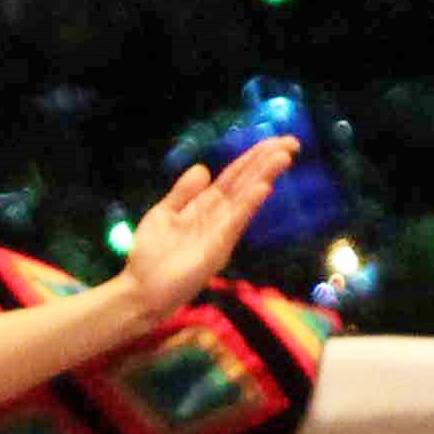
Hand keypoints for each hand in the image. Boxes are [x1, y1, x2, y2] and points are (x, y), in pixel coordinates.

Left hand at [120, 137, 292, 323]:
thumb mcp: (163, 214)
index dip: (253, 158)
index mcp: (206, 206)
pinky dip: (249, 204)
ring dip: (264, 177)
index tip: (275, 141)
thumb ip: (183, 192)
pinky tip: (263, 187)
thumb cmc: (151, 256)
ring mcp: (220, 233)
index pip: (235, 177)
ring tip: (284, 156)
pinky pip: (235, 222)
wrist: (141, 292)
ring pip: (246, 199)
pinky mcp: (216, 249)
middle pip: (246, 183)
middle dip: (267, 162)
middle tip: (292, 142)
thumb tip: (204, 168)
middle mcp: (219, 218)